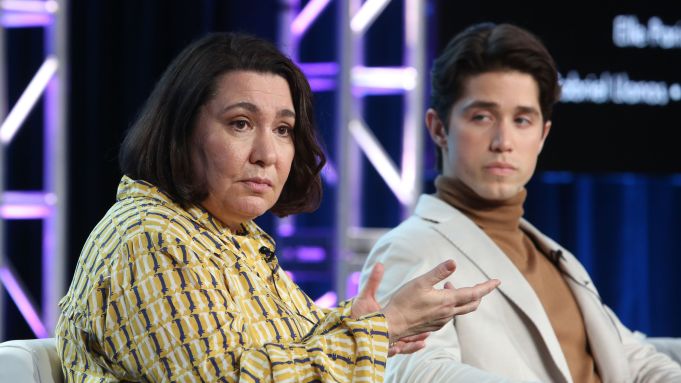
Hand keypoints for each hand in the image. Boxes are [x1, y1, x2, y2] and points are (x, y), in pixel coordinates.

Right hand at [353, 260, 498, 345]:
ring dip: (461, 297)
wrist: (393, 324)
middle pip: (472, 304)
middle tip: (481, 283)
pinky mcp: (434, 326)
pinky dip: (451, 304)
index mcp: (447, 301)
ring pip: (460, 309)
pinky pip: (449, 315)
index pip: (474, 293)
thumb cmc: (404, 301)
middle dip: (478, 293)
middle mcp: (448, 313)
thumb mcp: (420, 282)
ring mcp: (441, 321)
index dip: (487, 287)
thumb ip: (438, 272)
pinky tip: (438, 299)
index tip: (497, 281)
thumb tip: (454, 262)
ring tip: (448, 286)